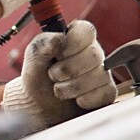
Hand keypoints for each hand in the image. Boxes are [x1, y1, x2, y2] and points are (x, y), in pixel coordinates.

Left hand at [1, 20, 116, 130]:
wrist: (40, 109)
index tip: (58, 55)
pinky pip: (106, 93)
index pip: (86, 30)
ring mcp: (102, 72)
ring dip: (72, 87)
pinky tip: (76, 100)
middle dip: (67, 69)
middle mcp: (92, 53)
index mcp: (75, 39)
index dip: (72, 43)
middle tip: (53, 76)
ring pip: (99, 75)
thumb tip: (59, 38)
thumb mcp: (33, 60)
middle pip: (94, 54)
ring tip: (59, 90)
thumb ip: (42, 45)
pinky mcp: (107, 92)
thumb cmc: (38, 80)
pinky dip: (86, 100)